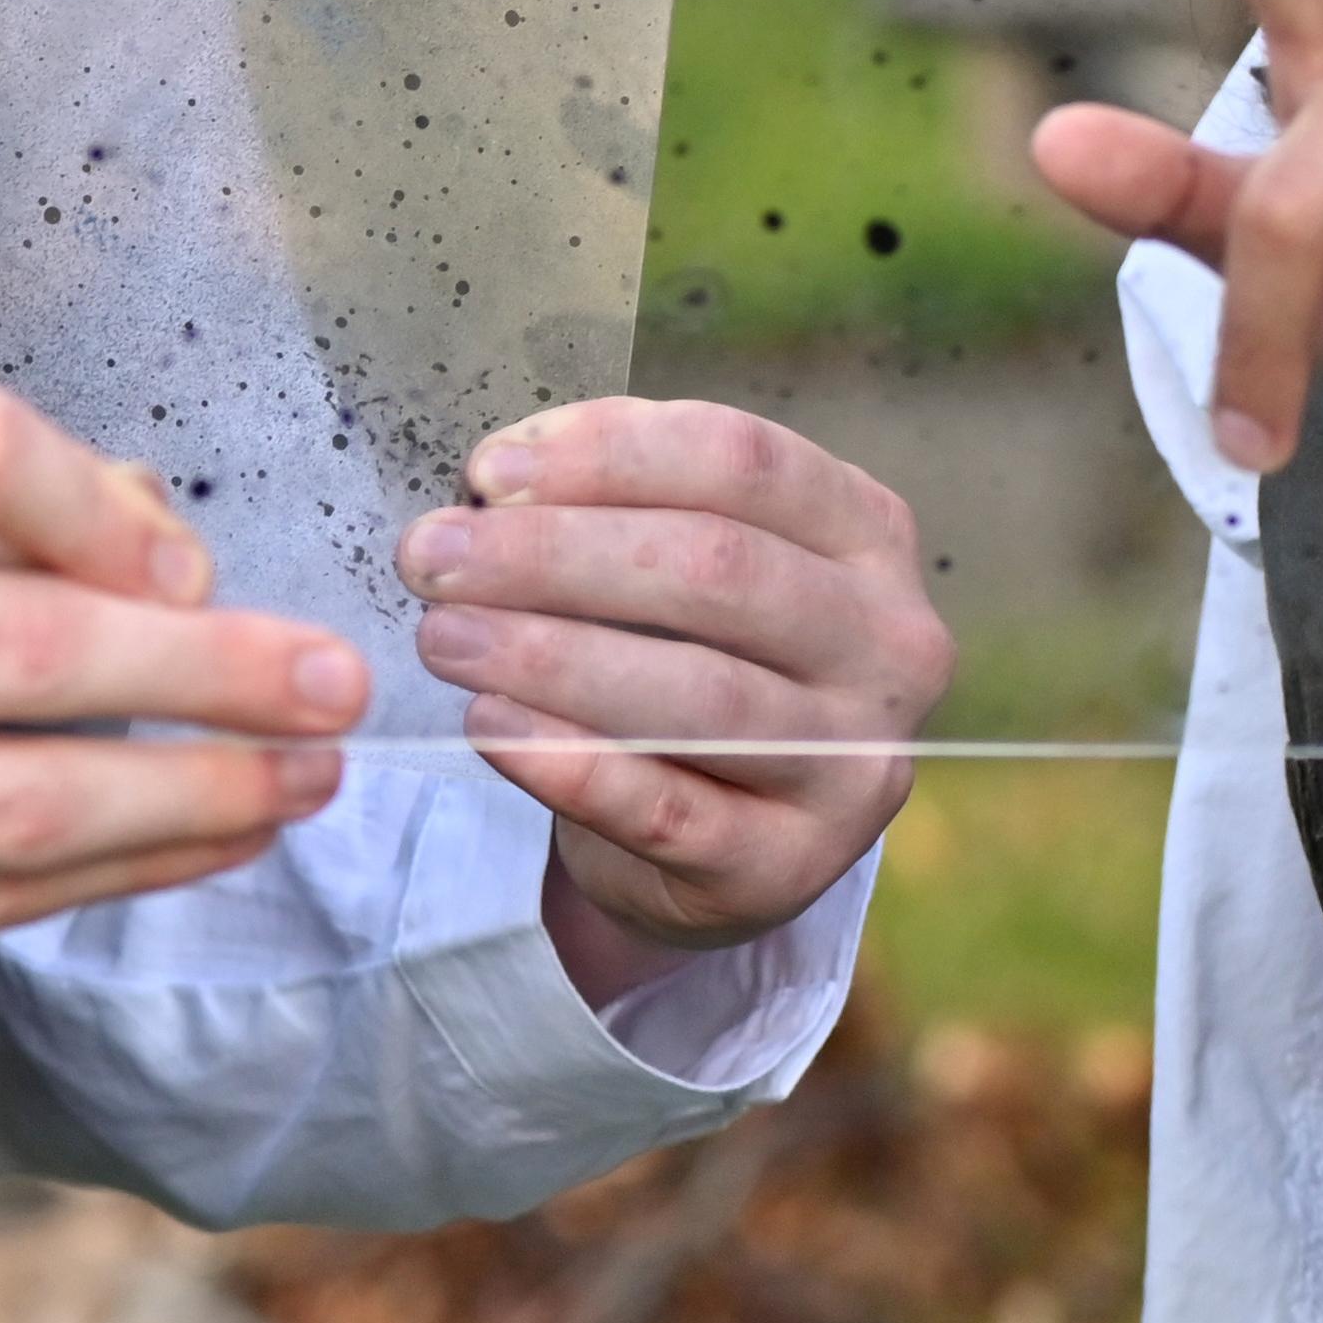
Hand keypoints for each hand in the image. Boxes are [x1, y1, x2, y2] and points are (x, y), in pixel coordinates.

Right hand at [0, 373, 366, 1000]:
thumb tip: (158, 551)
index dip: (94, 489)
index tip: (179, 541)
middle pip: (30, 658)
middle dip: (215, 673)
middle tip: (338, 679)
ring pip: (24, 818)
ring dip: (195, 800)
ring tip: (303, 776)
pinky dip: (102, 879)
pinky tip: (188, 843)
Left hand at [395, 397, 950, 1003]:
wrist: (728, 837)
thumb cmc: (695, 654)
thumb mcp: (685, 563)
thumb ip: (615, 505)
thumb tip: (496, 481)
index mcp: (868, 533)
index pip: (743, 460)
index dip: (609, 454)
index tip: (488, 473)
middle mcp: (889, 643)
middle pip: (717, 569)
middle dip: (555, 554)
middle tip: (433, 557)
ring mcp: (852, 764)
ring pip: (697, 693)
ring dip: (549, 656)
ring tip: (443, 637)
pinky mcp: (790, 868)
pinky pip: (668, 811)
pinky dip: (569, 765)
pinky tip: (490, 727)